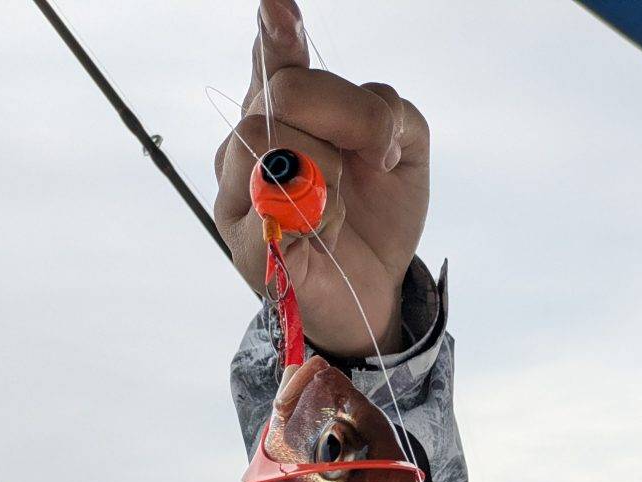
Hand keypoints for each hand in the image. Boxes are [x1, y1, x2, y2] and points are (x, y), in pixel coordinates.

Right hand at [214, 0, 429, 354]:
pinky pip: (275, 205)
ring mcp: (239, 192)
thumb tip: (360, 115)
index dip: (276, 30)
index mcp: (287, 112)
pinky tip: (328, 231)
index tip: (278, 4)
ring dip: (326, 170)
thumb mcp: (402, 149)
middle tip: (371, 158)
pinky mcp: (245, 242)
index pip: (271, 57)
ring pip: (268, 140)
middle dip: (345, 118)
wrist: (377, 292)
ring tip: (340, 203)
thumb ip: (382, 109)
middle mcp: (250, 144)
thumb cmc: (379, 217)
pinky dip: (319, 215)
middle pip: (282, 92)